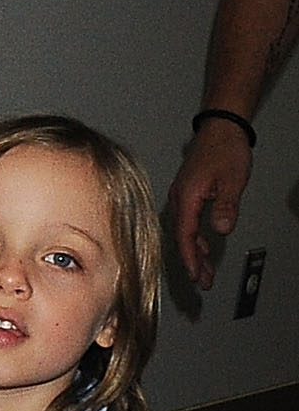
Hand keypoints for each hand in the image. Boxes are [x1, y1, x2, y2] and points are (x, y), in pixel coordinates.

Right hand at [166, 124, 253, 293]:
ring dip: (195, 252)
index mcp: (186, 196)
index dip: (190, 258)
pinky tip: (204, 248)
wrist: (221, 127)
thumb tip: (221, 229)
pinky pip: (188, 223)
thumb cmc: (224, 149)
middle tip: (203, 282)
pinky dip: (195, 239)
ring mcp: (182, 196)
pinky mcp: (188, 194)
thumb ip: (225, 206)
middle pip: (182, 238)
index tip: (196, 276)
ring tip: (205, 272)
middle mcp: (179, 198)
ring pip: (185, 232)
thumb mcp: (231, 180)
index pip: (185, 235)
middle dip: (192, 262)